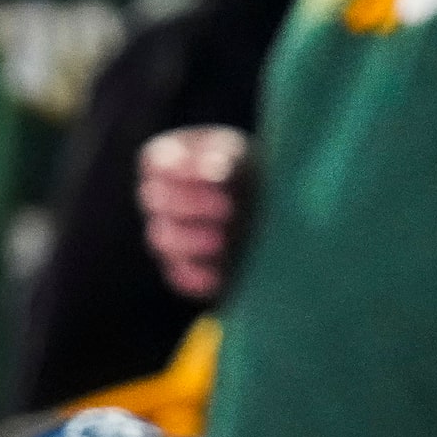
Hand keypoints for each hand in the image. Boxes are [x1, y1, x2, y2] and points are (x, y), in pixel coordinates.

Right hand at [139, 126, 248, 298]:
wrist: (281, 211)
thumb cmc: (259, 172)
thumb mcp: (248, 158)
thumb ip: (229, 160)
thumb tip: (215, 170)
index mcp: (174, 160)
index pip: (156, 162)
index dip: (177, 168)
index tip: (213, 173)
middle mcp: (165, 198)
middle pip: (155, 199)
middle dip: (191, 204)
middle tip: (227, 207)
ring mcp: (172, 234)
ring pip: (162, 238)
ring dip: (189, 240)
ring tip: (222, 241)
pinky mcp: (187, 267)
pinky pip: (180, 276)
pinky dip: (195, 278)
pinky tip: (215, 277)